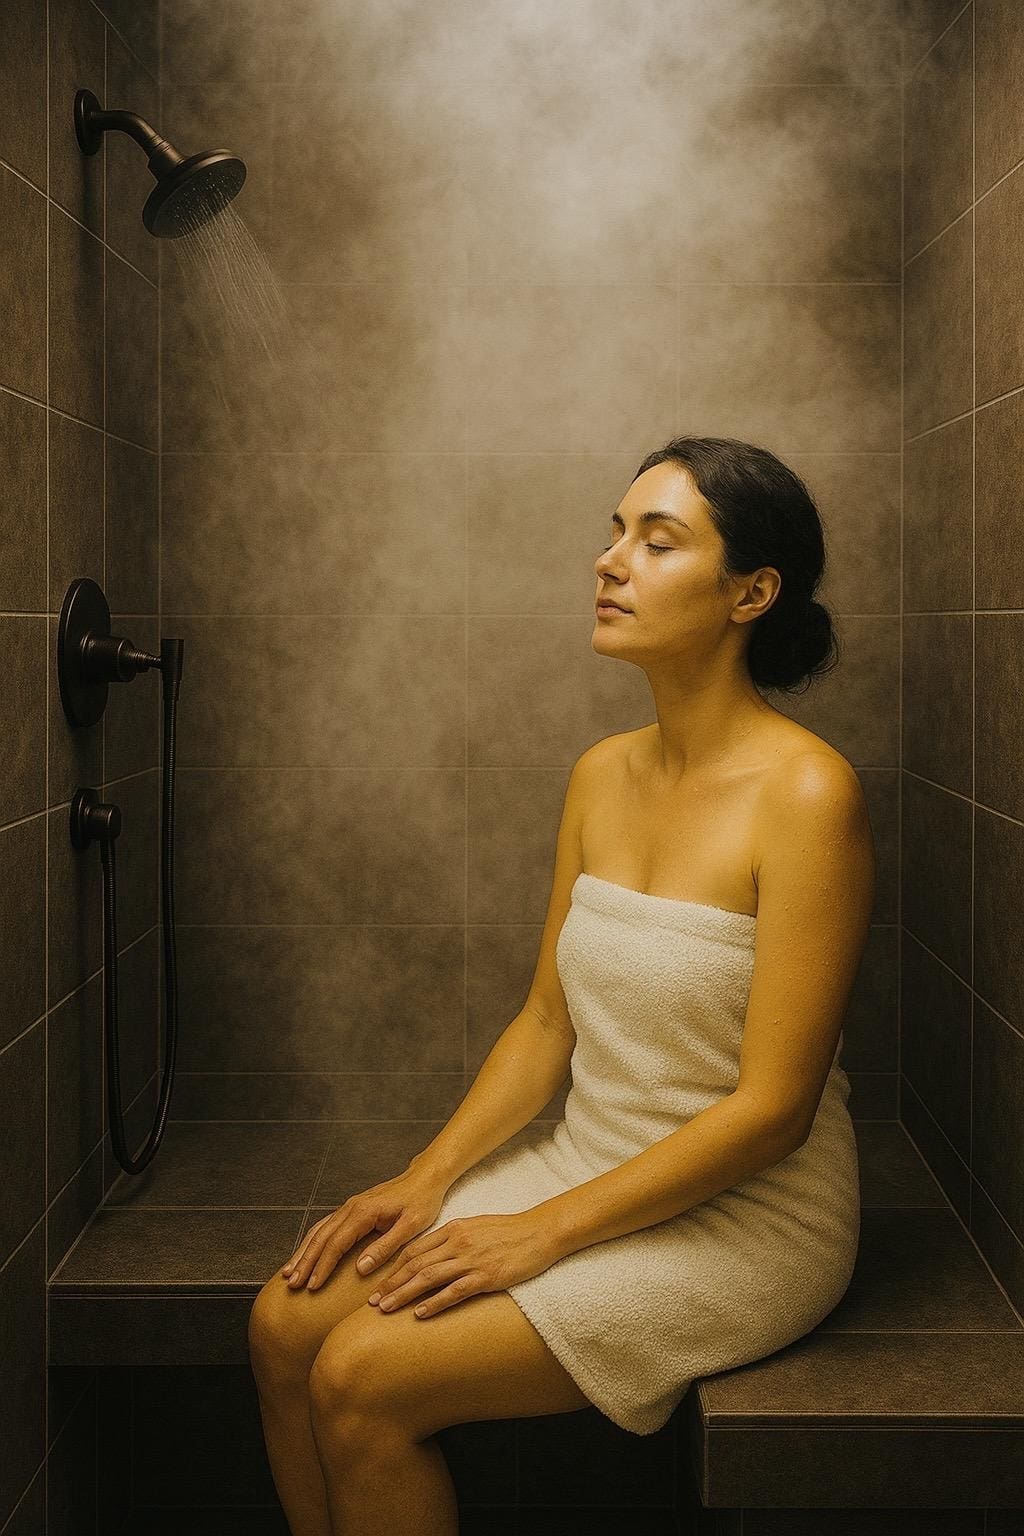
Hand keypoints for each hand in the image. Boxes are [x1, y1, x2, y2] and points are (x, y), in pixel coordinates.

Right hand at [281, 1164, 449, 1291]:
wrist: (424, 1178)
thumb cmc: (421, 1201)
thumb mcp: (410, 1226)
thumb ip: (385, 1247)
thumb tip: (360, 1269)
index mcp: (364, 1212)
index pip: (336, 1243)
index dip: (322, 1266)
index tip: (312, 1286)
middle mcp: (351, 1207)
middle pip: (321, 1237)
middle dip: (305, 1261)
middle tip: (291, 1284)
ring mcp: (349, 1207)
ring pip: (319, 1230)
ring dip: (303, 1252)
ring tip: (289, 1272)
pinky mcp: (352, 1209)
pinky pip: (325, 1226)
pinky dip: (312, 1241)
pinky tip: (305, 1253)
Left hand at [366, 1211, 557, 1318]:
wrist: (539, 1232)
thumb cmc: (508, 1231)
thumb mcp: (475, 1227)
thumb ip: (453, 1238)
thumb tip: (432, 1254)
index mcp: (453, 1229)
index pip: (415, 1250)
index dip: (393, 1267)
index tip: (379, 1283)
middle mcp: (457, 1243)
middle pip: (415, 1265)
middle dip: (391, 1283)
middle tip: (373, 1301)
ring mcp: (470, 1260)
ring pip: (428, 1278)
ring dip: (404, 1294)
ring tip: (386, 1309)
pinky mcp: (485, 1277)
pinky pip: (454, 1292)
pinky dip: (434, 1303)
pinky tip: (420, 1314)